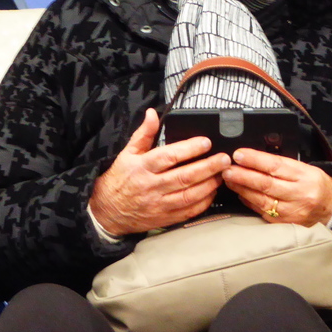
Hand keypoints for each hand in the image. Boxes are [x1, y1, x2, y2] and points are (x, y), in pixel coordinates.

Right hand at [89, 108, 230, 236]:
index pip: (169, 157)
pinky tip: (212, 192)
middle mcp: (151, 186)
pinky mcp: (164, 218)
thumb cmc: (119, 179)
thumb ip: (144, 134)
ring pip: (189, 195)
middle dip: (208, 167)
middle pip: (184, 177)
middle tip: (225, 159)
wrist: (107, 211)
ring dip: (209, 185)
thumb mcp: (127, 153)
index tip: (206, 142)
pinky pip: (188, 211)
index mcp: (142, 167)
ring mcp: (158, 204)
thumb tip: (152, 113)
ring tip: (222, 174)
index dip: (189, 149)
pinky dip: (203, 203)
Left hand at [221, 148, 331, 227]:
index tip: (239, 154)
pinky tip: (240, 194)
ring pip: (261, 199)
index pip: (275, 166)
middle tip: (227, 169)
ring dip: (242, 188)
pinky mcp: (284, 223)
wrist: (330, 207)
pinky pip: (262, 211)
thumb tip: (253, 159)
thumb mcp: (304, 168)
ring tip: (229, 179)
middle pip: (266, 184)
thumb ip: (281, 165)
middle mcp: (298, 195)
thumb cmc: (315, 184)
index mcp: (304, 176)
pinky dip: (249, 201)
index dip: (255, 160)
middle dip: (243, 175)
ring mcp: (291, 211)